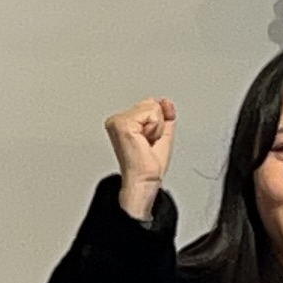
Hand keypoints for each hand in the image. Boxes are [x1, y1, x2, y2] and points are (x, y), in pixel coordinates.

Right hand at [104, 99, 177, 218]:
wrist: (143, 181)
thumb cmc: (148, 167)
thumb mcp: (162, 135)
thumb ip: (164, 115)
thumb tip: (165, 101)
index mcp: (123, 122)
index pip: (150, 106)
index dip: (157, 125)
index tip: (148, 142)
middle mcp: (117, 120)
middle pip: (151, 104)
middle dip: (157, 125)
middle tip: (148, 144)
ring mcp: (117, 121)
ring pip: (152, 108)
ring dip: (156, 128)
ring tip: (146, 143)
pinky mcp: (122, 124)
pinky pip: (151, 114)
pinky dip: (154, 129)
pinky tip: (144, 141)